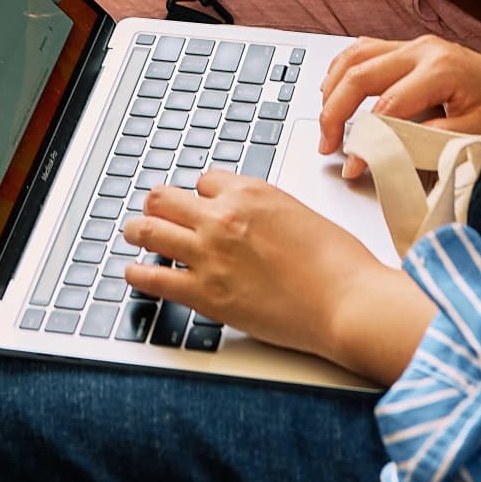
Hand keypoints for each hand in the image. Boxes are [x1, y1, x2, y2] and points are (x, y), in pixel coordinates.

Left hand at [122, 170, 393, 361]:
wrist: (347, 301)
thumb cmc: (337, 261)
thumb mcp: (298, 213)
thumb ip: (264, 210)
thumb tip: (247, 219)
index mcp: (250, 190)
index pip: (203, 181)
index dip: (200, 196)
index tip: (198, 206)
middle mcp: (223, 216)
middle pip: (164, 197)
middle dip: (157, 204)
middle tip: (152, 212)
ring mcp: (210, 254)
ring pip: (148, 230)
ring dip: (137, 231)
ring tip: (133, 234)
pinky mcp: (205, 293)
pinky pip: (153, 277)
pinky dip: (138, 274)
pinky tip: (135, 273)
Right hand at [319, 34, 480, 180]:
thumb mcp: (475, 136)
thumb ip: (430, 144)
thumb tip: (383, 156)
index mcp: (440, 70)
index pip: (386, 106)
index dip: (364, 139)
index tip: (352, 166)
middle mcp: (422, 50)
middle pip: (360, 74)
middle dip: (334, 111)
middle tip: (326, 144)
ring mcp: (413, 44)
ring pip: (354, 55)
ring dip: (332, 87)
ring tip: (326, 122)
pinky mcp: (407, 46)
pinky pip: (363, 50)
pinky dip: (342, 71)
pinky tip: (334, 92)